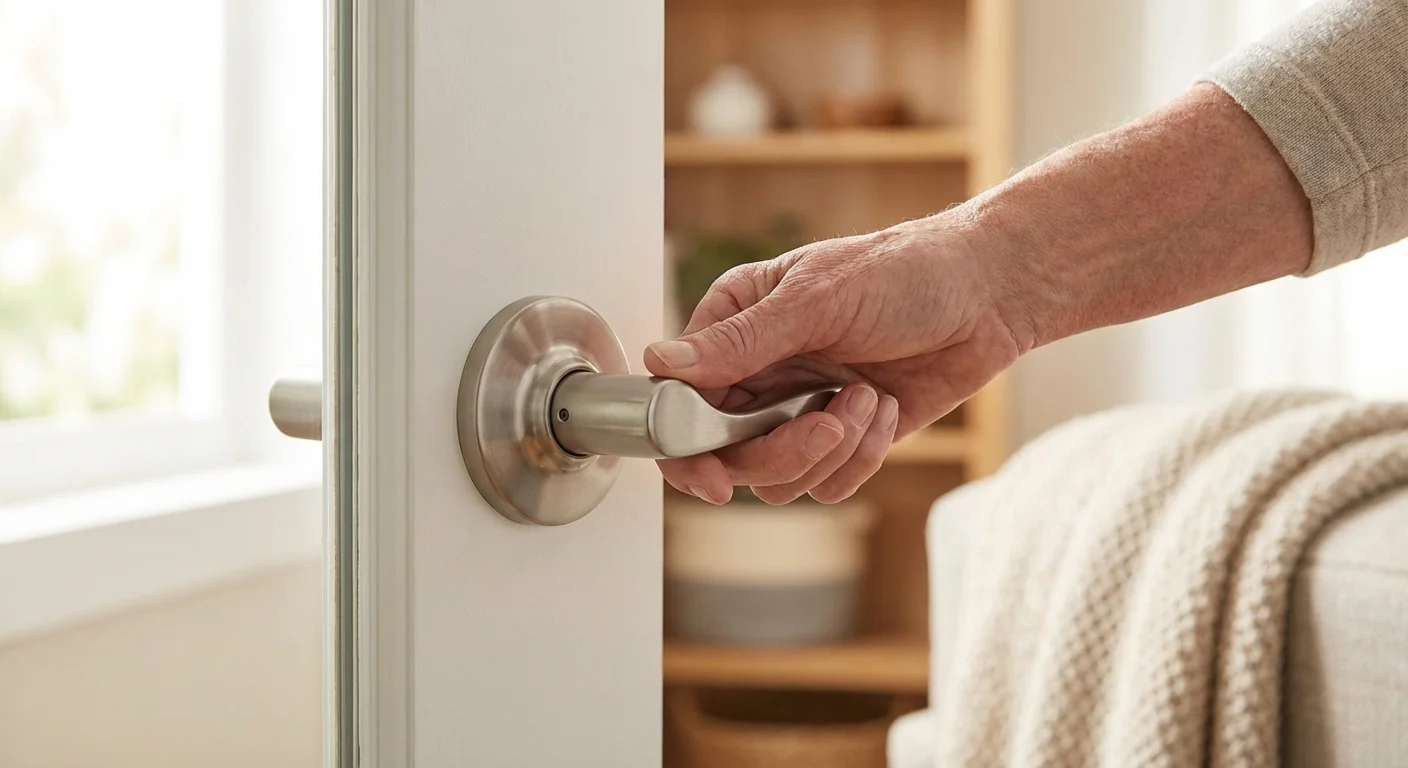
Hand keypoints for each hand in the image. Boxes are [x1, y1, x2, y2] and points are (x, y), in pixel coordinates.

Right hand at [646, 214, 1024, 504]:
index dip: (684, 448)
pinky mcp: (842, 439)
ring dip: (830, 450)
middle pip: (724, 454)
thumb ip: (739, 340)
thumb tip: (661, 363)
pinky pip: (827, 484)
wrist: (988, 295)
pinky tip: (884, 407)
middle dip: (778, 452)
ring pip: (775, 480)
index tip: (714, 478)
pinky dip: (860, 456)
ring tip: (867, 398)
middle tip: (824, 426)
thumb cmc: (904, 272)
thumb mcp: (817, 299)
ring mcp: (796, 410)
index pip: (677, 401)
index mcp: (733, 325)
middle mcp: (756, 373)